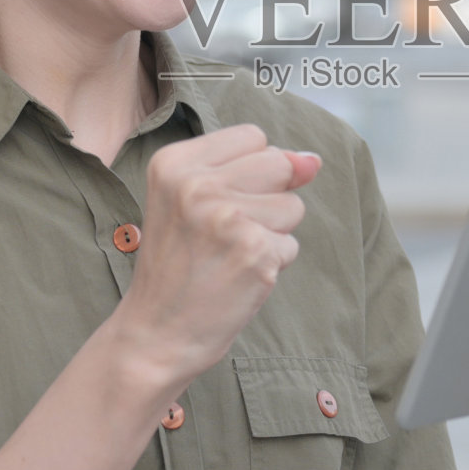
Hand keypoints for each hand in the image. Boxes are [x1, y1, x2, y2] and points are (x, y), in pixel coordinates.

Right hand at [112, 124, 319, 385]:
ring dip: (273, 233)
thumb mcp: (195, 201)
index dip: (251, 171)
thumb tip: (313, 160)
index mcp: (175, 162)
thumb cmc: (179, 265)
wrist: (155, 333)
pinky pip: (291, 245)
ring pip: (293, 205)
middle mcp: (197, 184)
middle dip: (269, 197)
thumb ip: (254, 169)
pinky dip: (273, 265)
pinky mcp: (254, 251)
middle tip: (227, 233)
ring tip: (230, 255)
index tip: (218, 203)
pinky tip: (238, 277)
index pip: (252, 136)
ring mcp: (227, 217)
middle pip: (278, 163)